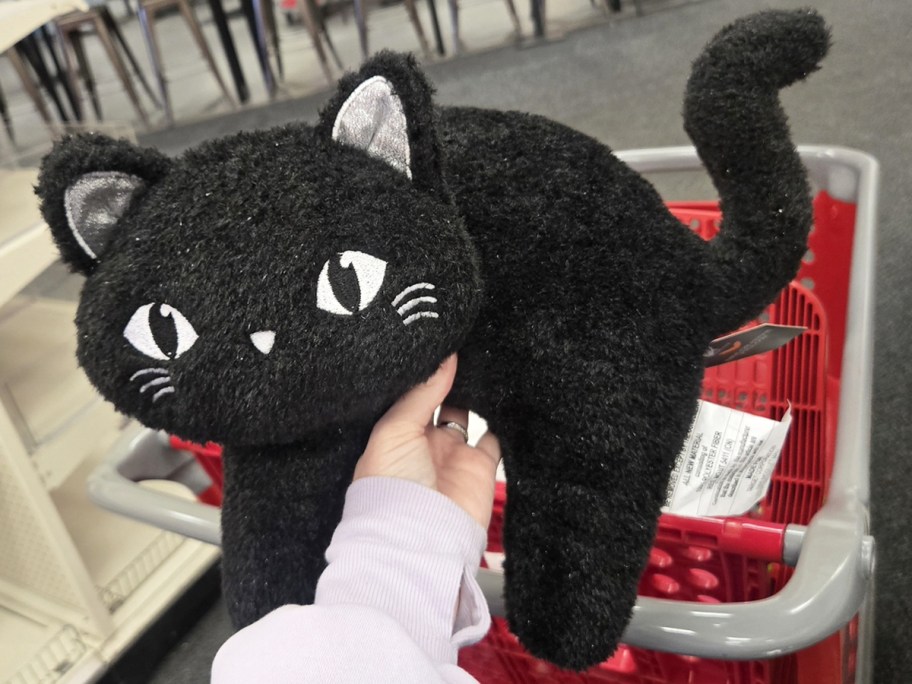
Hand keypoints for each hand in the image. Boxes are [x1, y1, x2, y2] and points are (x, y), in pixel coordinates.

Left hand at [354, 355, 500, 528]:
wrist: (419, 539)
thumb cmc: (391, 487)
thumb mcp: (395, 430)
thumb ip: (421, 392)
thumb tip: (444, 356)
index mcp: (396, 433)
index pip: (412, 393)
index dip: (425, 371)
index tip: (439, 341)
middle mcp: (424, 442)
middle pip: (441, 399)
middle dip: (452, 377)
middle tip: (465, 344)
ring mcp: (453, 455)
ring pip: (470, 413)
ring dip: (477, 393)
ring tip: (486, 360)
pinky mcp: (481, 468)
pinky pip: (496, 438)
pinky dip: (503, 419)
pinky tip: (505, 393)